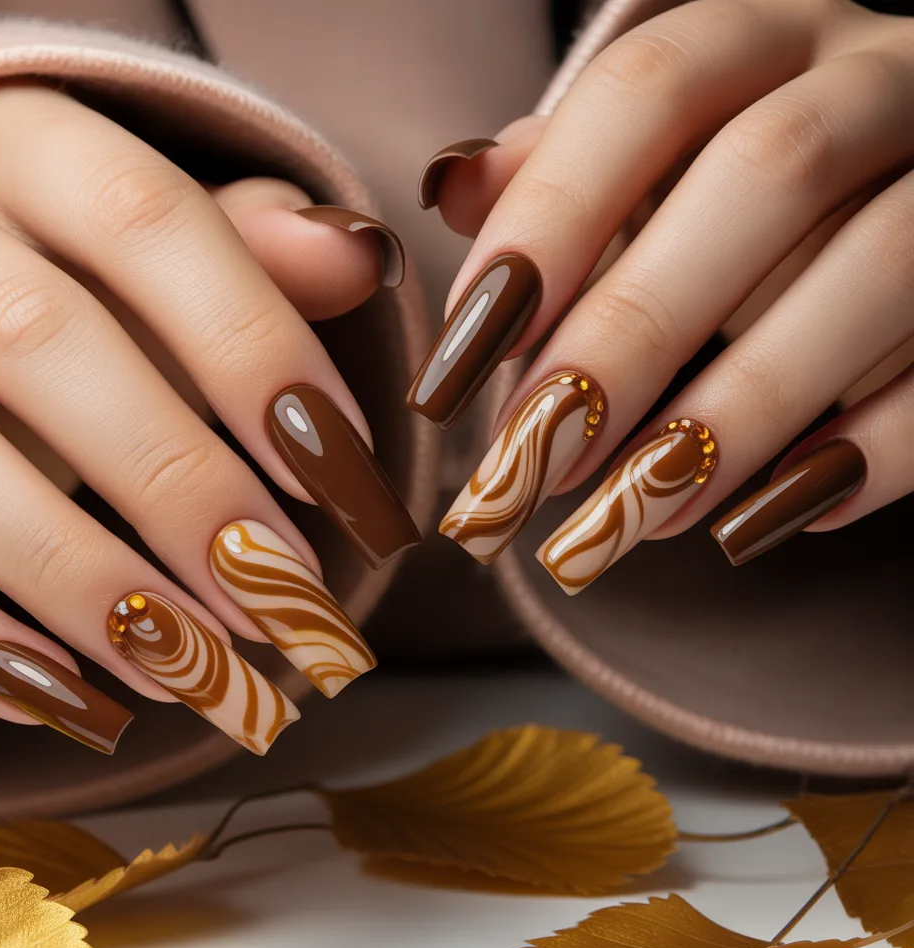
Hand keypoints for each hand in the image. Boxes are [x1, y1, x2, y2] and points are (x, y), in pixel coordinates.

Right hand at [0, 82, 415, 752]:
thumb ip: (253, 250)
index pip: (148, 219)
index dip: (255, 346)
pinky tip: (67, 697)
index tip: (346, 469)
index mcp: (23, 150)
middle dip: (181, 484)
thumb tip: (361, 257)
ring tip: (191, 669)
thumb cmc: (69, 274)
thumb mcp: (154, 246)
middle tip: (286, 595)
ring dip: (79, 579)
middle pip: (41, 341)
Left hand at [415, 0, 913, 583]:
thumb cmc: (744, 200)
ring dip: (739, 412)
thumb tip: (455, 187)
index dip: (548, 221)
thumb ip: (562, 173)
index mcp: (765, 41)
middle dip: (631, 333)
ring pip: (878, 269)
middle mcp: (879, 79)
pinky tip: (764, 524)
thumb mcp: (655, 167)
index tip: (462, 358)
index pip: (649, 90)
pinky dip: (871, 454)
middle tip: (533, 461)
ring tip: (633, 517)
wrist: (911, 192)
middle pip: (766, 175)